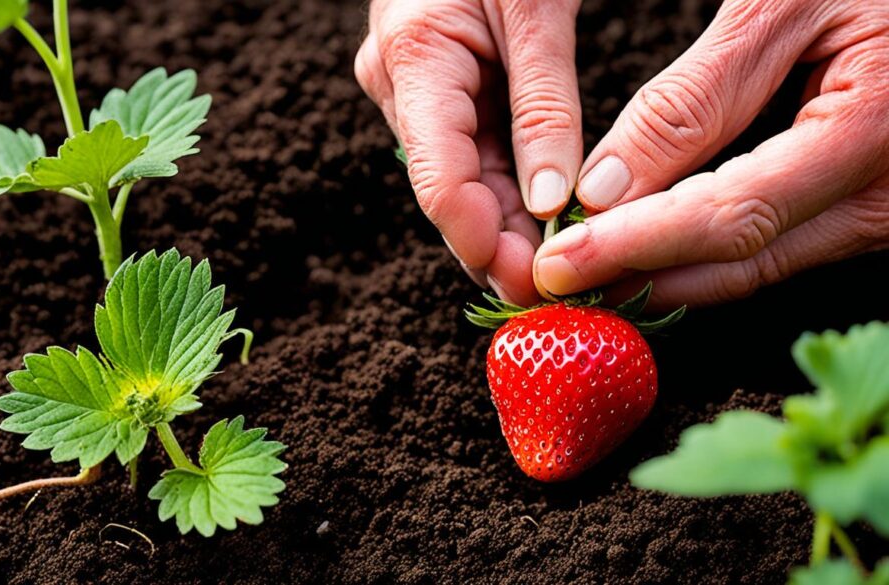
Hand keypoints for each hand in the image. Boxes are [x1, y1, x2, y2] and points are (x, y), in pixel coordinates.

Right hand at [355, 0, 582, 305]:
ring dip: (505, 225)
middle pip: (448, 189)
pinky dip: (507, 190)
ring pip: (460, 178)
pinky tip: (542, 223)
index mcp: (414, 59)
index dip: (480, 239)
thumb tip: (552, 205)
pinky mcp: (436, 93)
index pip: (439, 177)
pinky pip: (469, 153)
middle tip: (556, 293)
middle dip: (499, 245)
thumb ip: (545, 108)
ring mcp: (412, 92)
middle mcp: (399, 85)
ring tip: (557, 267)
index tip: (533, 283)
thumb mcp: (538, 9)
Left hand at [534, 0, 888, 308]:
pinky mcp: (865, 208)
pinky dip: (701, 253)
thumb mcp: (779, 5)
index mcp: (869, 128)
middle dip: (639, 277)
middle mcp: (884, 193)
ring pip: (756, 266)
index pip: (730, 216)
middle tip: (557, 280)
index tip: (561, 262)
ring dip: (666, 275)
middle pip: (741, 261)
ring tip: (586, 272)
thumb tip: (603, 190)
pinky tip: (646, 250)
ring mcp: (881, 211)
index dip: (637, 246)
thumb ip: (692, 99)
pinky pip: (775, 247)